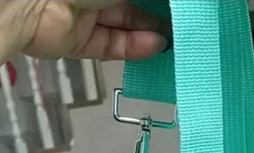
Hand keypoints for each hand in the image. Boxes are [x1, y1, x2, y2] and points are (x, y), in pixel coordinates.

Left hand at [22, 0, 168, 60]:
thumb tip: (165, 5)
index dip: (151, 0)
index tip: (174, 7)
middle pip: (126, 3)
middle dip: (153, 13)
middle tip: (179, 22)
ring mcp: (80, 12)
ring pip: (120, 24)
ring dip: (148, 31)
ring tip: (173, 38)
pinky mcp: (74, 40)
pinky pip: (108, 45)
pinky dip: (133, 47)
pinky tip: (156, 46)